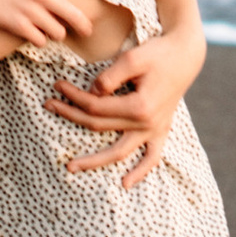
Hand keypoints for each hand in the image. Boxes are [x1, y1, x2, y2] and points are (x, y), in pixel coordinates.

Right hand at [0, 0, 109, 47]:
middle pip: (74, 16)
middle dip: (84, 25)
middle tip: (86, 28)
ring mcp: (29, 11)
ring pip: (57, 31)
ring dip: (57, 32)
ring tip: (54, 29)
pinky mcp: (17, 26)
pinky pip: (39, 40)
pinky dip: (40, 39)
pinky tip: (37, 34)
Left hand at [46, 27, 203, 191]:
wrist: (186, 54)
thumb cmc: (158, 53)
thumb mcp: (132, 58)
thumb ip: (109, 77)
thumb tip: (91, 93)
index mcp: (139, 107)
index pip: (96, 107)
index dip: (74, 97)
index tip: (57, 86)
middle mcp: (147, 123)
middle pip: (100, 126)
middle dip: (71, 115)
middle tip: (49, 105)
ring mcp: (155, 129)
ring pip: (120, 151)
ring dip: (95, 161)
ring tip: (71, 168)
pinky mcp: (161, 129)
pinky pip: (152, 157)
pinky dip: (141, 171)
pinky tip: (125, 183)